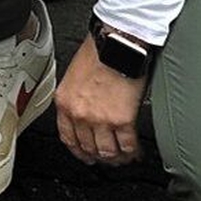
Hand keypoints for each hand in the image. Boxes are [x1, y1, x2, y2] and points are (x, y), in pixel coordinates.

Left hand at [56, 33, 147, 165]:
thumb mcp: (74, 76)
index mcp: (65, 101)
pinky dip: (133, 152)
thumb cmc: (99, 52)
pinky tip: (136, 150)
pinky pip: (128, 146)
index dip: (79, 151)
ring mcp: (101, 119)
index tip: (87, 155)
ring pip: (108, 152)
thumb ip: (77, 98)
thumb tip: (86, 114)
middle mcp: (80, 113)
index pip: (68, 138)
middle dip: (100, 156)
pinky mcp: (123, 120)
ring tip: (124, 156)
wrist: (117, 43)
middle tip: (109, 157)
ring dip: (117, 158)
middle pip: (89, 148)